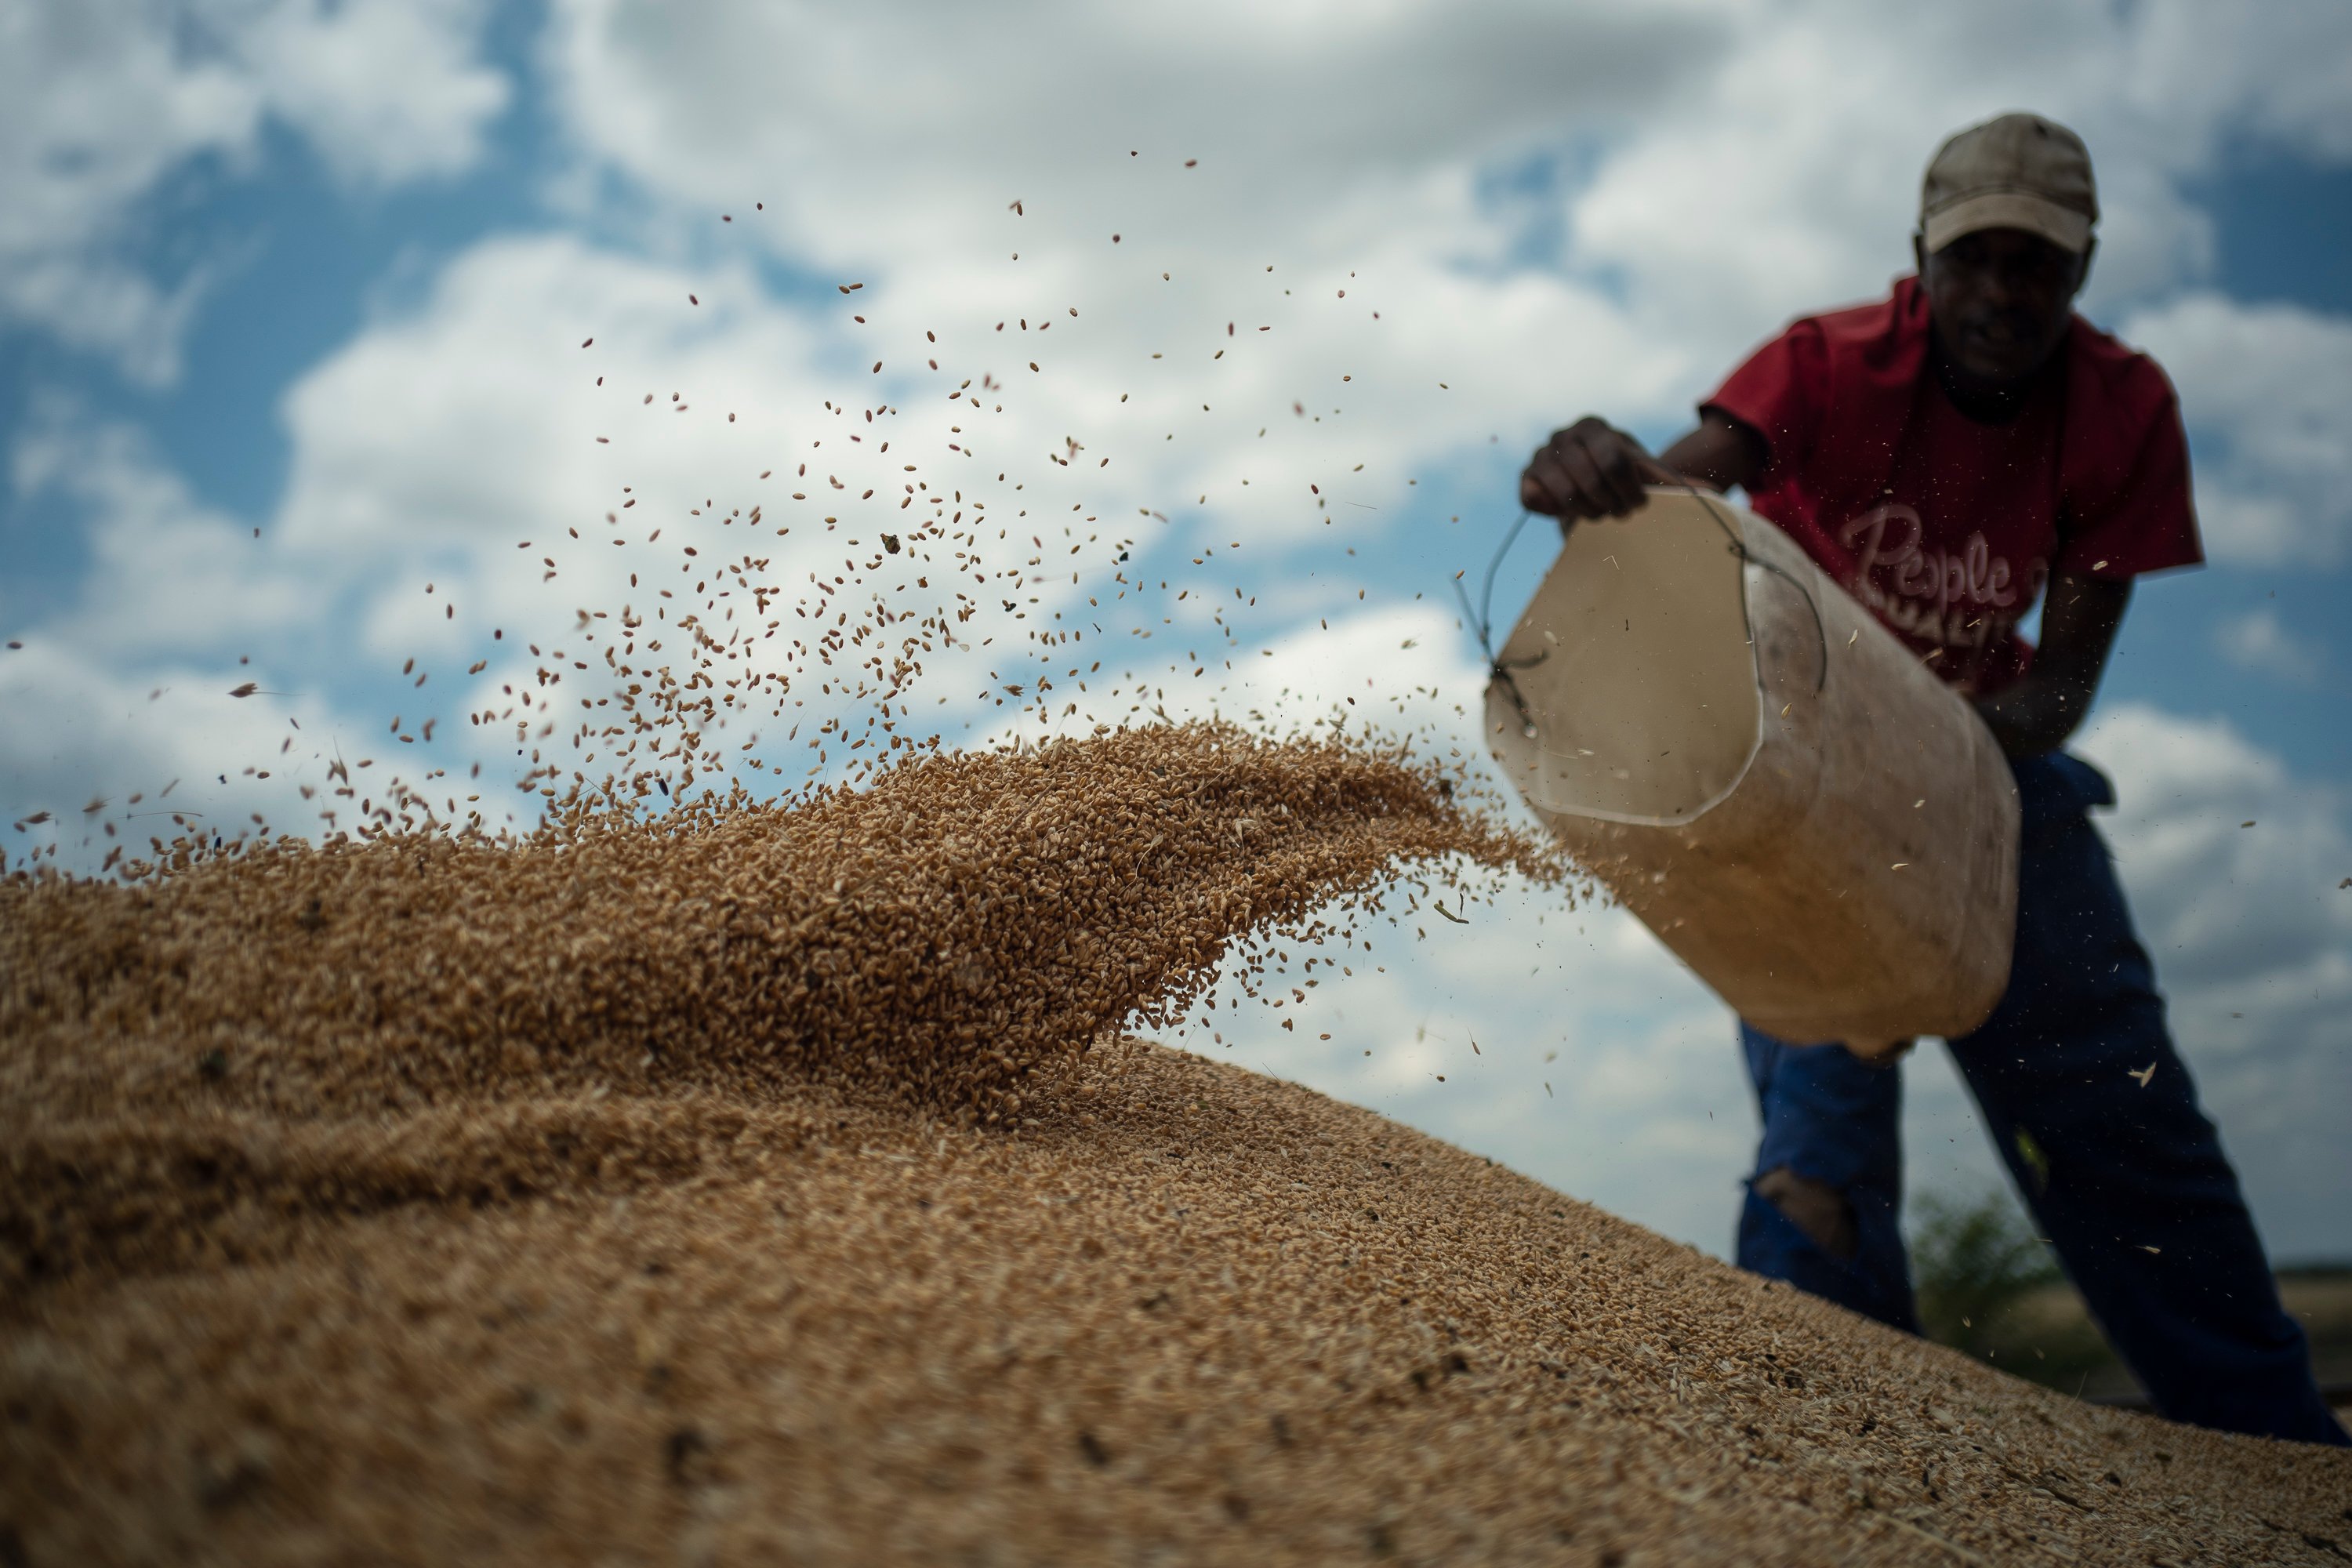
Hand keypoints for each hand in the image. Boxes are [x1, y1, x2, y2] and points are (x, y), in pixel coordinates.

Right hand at [1519, 416, 1680, 523]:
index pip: (1614, 459)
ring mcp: (1540, 455)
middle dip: (1610, 503)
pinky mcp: (1525, 479)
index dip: (1630, 489)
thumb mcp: (1650, 474)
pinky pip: (1536, 501)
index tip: (1639, 505)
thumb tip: (1712, 494)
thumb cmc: (1625, 477)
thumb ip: (1677, 481)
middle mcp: (1562, 435)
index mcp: (1594, 426)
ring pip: (1565, 494)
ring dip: (1588, 512)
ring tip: (1600, 514)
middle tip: (1621, 513)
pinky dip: (1556, 512)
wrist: (1592, 482)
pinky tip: (1571, 511)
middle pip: (1589, 478)